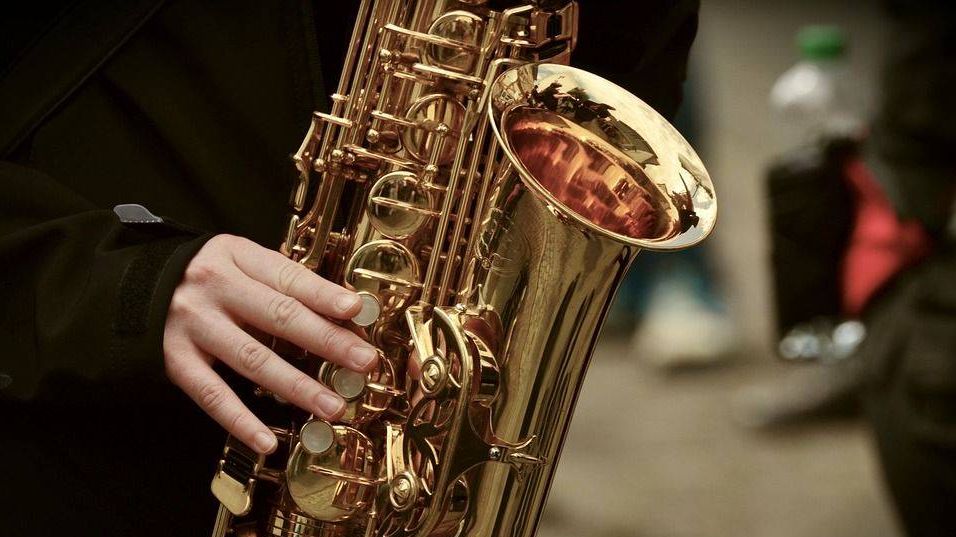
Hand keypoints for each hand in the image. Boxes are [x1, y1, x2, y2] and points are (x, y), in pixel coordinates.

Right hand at [163, 234, 377, 453]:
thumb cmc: (200, 276)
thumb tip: (341, 312)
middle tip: (362, 361)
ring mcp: (193, 326)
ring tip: (332, 406)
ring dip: (298, 386)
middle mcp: (214, 289)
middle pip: (279, 317)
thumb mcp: (238, 261)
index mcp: (236, 257)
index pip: (288, 277)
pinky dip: (241, 421)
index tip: (356, 310)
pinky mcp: (174, 360)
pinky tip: (269, 440)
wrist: (125, 286)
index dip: (324, 295)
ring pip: (253, 360)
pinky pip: (212, 395)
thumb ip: (281, 282)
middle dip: (327, 341)